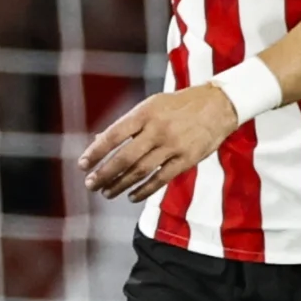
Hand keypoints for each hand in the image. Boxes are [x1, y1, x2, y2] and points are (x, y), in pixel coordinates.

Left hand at [81, 81, 246, 204]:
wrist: (218, 105)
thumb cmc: (178, 105)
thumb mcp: (151, 106)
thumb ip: (127, 124)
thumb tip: (98, 140)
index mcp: (145, 113)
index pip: (113, 135)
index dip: (96, 152)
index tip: (82, 165)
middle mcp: (157, 129)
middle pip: (124, 157)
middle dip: (104, 174)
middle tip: (91, 185)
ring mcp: (173, 145)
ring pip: (140, 171)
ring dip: (120, 184)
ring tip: (107, 192)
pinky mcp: (187, 159)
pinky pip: (161, 179)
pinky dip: (143, 190)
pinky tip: (131, 196)